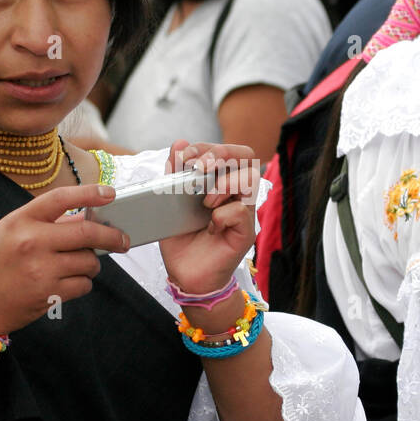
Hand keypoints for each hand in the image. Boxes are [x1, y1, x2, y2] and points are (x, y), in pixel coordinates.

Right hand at [0, 183, 127, 335]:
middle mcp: (31, 242)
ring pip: (89, 262)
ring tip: (79, 265)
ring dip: (92, 264)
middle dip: (111, 236)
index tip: (110, 193)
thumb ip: (45, 223)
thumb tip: (85, 217)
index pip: (60, 198)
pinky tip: (68, 282)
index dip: (89, 193)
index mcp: (19, 221)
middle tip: (122, 239)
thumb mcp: (9, 233)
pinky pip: (83, 285)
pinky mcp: (48, 294)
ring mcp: (41, 270)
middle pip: (86, 232)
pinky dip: (83, 283)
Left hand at [158, 140, 258, 293]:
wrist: (185, 276)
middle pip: (245, 156)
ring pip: (249, 178)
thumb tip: (179, 144)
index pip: (227, 151)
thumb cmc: (182, 240)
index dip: (208, 147)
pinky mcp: (245, 233)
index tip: (186, 156)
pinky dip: (223, 214)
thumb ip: (174, 175)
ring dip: (224, 183)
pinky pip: (242, 211)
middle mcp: (235, 194)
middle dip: (221, 154)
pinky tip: (211, 225)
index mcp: (219, 182)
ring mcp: (243, 213)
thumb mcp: (170, 203)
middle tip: (200, 168)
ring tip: (205, 201)